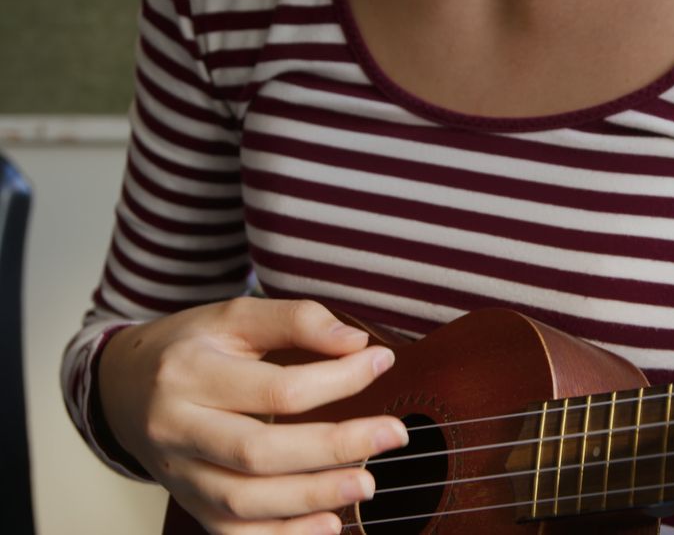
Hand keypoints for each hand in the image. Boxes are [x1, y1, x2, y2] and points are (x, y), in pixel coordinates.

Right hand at [98, 298, 407, 534]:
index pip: (276, 387)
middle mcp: (177, 428)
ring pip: (243, 502)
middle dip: (333, 447)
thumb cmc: (190, 348)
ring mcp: (178, 474)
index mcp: (189, 373)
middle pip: (258, 451)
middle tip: (393, 434)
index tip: (382, 362)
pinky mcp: (188, 503)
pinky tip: (329, 526)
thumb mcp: (233, 317)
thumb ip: (296, 321)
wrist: (122, 388)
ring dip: (311, 498)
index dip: (338, 379)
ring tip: (365, 485)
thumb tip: (357, 343)